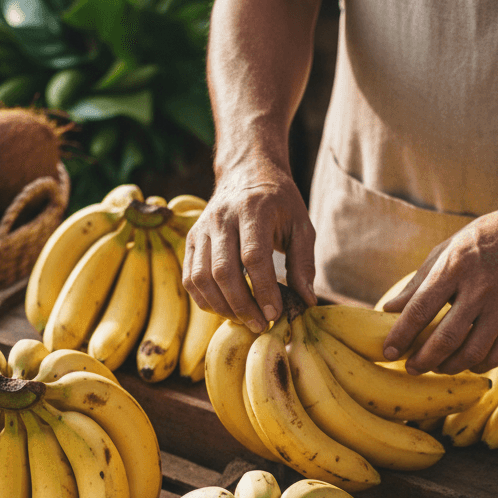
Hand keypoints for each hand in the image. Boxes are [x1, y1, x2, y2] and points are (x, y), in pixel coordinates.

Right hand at [182, 158, 316, 331]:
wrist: (246, 173)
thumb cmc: (279, 203)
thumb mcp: (301, 225)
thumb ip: (304, 263)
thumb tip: (307, 301)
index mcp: (253, 210)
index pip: (253, 256)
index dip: (263, 289)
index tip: (274, 313)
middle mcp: (221, 218)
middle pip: (223, 271)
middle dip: (242, 305)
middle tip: (260, 325)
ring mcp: (201, 229)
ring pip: (201, 277)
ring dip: (222, 307)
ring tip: (244, 320)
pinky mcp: (190, 240)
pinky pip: (190, 278)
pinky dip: (205, 300)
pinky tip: (226, 309)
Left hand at [381, 208, 497, 374]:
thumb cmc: (485, 240)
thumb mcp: (448, 249)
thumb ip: (418, 282)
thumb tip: (389, 309)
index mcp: (454, 267)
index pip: (419, 309)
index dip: (400, 336)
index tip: (388, 353)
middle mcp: (479, 287)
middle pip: (446, 338)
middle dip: (423, 360)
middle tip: (412, 368)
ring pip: (472, 352)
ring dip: (450, 367)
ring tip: (438, 367)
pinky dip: (479, 365)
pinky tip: (468, 362)